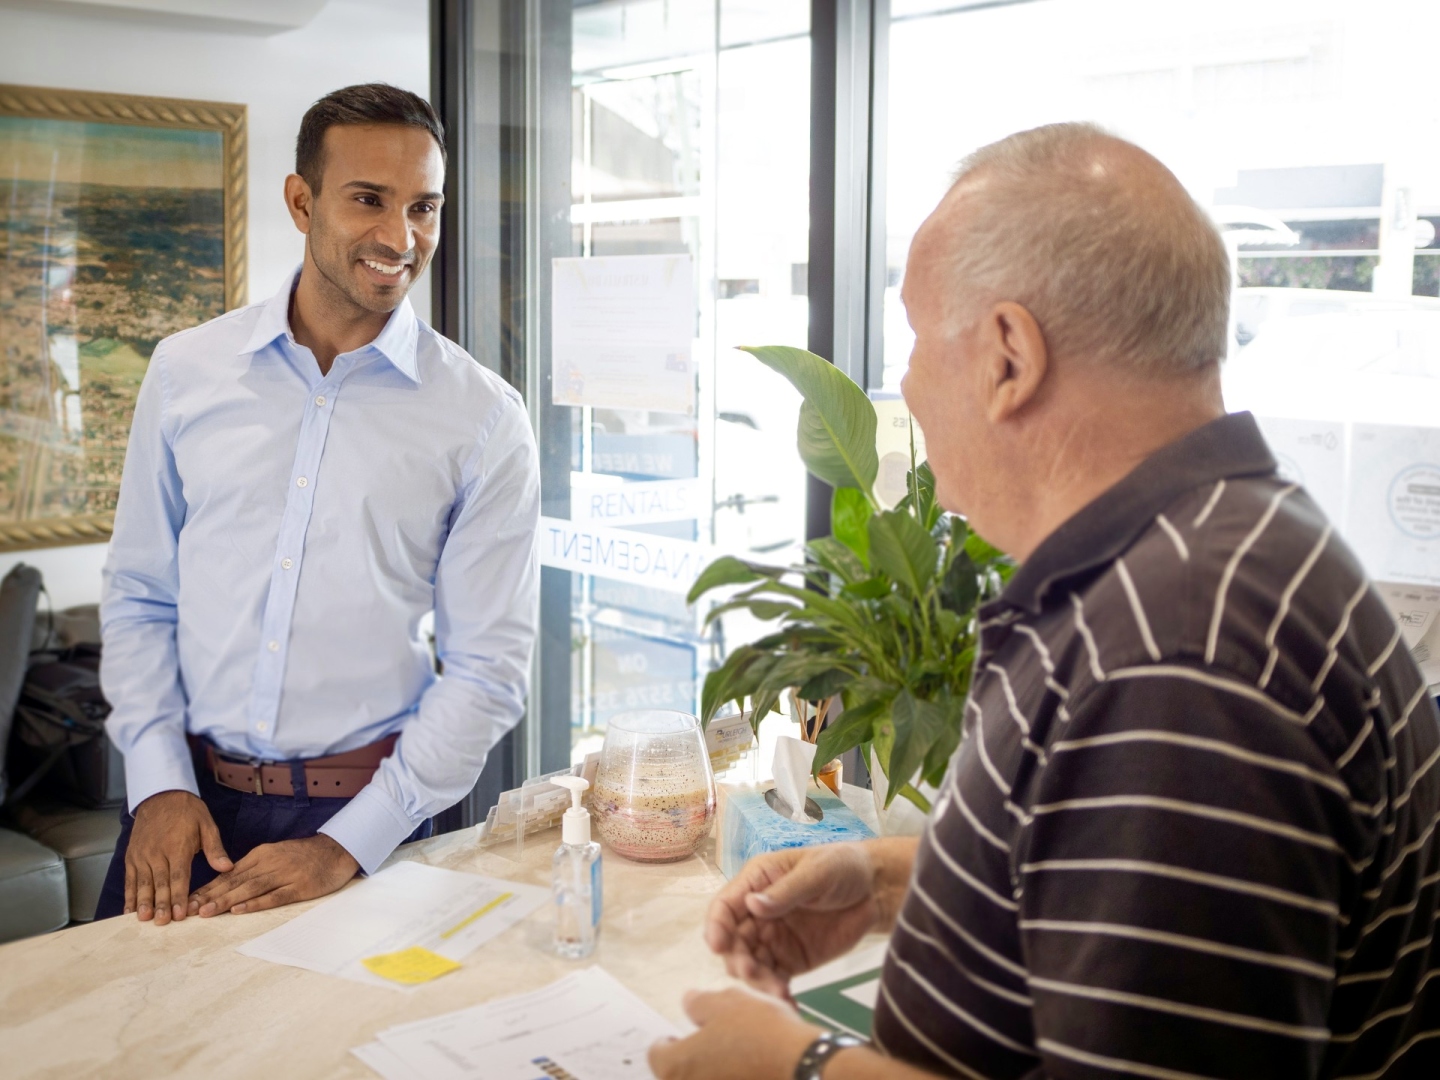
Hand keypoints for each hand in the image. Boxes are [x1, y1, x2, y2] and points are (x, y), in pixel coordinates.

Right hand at [125, 789, 232, 924]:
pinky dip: (129, 896)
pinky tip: (129, 911)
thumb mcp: (207, 825)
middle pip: (159, 883)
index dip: (179, 896)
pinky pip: (130, 879)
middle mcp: (157, 853)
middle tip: (162, 922)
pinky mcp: (132, 857)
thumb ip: (215, 849)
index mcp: (178, 846)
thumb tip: (227, 867)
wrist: (161, 795)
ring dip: (143, 902)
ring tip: (144, 919)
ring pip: (142, 883)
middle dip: (161, 904)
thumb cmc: (188, 812)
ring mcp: (142, 855)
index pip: (179, 876)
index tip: (181, 914)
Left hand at [189, 834, 358, 915]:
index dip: (208, 888)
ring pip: (250, 888)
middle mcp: (270, 863)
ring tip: (207, 912)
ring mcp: (285, 874)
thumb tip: (226, 884)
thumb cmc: (304, 856)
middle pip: (235, 881)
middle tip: (189, 910)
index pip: (228, 873)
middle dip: (210, 896)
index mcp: (261, 855)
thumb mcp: (275, 855)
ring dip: (227, 900)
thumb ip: (253, 868)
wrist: (338, 850)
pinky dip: (256, 903)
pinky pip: (275, 896)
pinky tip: (241, 910)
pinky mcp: (300, 886)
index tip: (189, 901)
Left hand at [648, 986, 820, 1079]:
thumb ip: (699, 1003)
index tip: (680, 1036)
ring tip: (737, 1057)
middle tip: (711, 1045)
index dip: (668, 1041)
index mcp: (676, 1067)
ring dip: (714, 1073)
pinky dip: (734, 1079)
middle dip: (692, 1060)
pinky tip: (752, 1071)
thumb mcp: (727, 1002)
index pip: (657, 1054)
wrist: (805, 1070)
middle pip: (679, 1075)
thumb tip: (688, 1002)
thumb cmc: (762, 1035)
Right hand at [705, 839, 914, 997]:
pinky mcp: (790, 960)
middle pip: (734, 941)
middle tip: (752, 974)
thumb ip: (786, 891)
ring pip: (751, 964)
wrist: (876, 891)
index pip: (726, 905)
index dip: (716, 925)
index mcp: (757, 881)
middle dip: (738, 960)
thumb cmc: (843, 867)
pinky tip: (787, 1003)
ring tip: (777, 992)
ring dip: (756, 981)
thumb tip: (752, 905)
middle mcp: (757, 913)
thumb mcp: (817, 871)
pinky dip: (775, 993)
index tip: (717, 946)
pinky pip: (774, 979)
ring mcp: (772, 939)